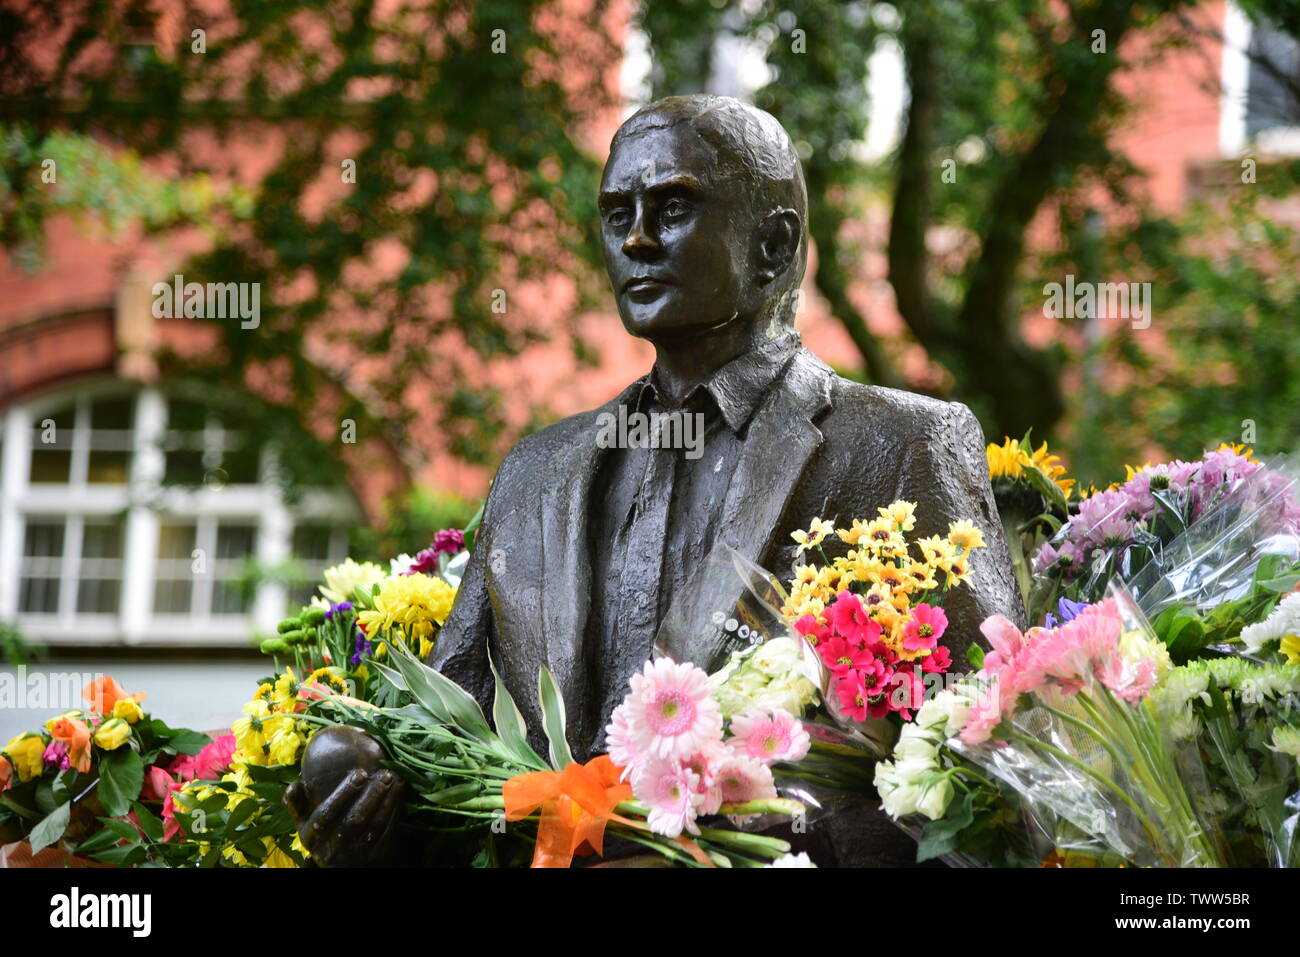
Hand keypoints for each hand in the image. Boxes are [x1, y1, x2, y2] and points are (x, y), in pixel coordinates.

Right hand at [284, 726, 404, 866]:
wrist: (343, 865)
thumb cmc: (322, 835)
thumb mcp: (305, 824)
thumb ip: (297, 805)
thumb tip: (293, 786)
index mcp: (310, 837)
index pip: (325, 815)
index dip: (342, 794)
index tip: (360, 774)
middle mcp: (331, 849)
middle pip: (353, 821)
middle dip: (371, 795)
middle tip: (384, 773)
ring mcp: (353, 855)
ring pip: (374, 826)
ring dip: (387, 800)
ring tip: (394, 778)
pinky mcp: (373, 857)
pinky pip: (387, 833)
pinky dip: (394, 811)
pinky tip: (400, 792)